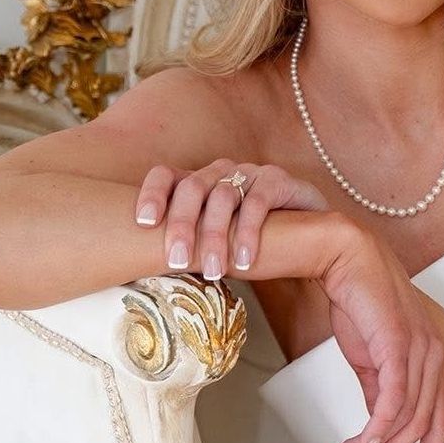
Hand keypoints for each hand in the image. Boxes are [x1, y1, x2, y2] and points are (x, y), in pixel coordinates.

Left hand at [133, 159, 329, 277]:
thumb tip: (137, 270)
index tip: (144, 223)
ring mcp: (250, 173)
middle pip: (192, 186)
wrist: (305, 236)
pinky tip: (245, 259)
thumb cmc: (246, 241)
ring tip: (214, 270)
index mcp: (198, 182)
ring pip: (224, 195)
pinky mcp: (278, 181)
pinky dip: (249, 231)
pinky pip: (258, 201)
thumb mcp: (211, 242)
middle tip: (176, 260)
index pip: (166, 175)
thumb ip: (185, 245)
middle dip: (182, 224)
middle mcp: (221, 172)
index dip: (152, 193)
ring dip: (215, 235)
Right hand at [321, 225, 443, 442]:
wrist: (344, 256)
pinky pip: (392, 400)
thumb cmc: (357, 297)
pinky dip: (376, 429)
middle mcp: (432, 353)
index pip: (439, 418)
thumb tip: (376, 425)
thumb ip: (377, 389)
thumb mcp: (369, 355)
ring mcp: (419, 348)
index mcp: (430, 355)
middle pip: (425, 425)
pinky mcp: (398, 344)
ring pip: (407, 418)